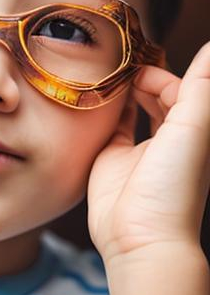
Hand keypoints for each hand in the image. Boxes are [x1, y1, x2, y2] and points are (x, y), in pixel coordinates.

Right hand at [87, 41, 209, 263]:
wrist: (140, 236)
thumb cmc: (173, 188)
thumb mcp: (193, 130)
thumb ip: (202, 88)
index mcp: (192, 131)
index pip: (181, 89)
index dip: (162, 71)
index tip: (137, 57)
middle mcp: (167, 139)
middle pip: (158, 97)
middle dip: (143, 77)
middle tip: (118, 62)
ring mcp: (137, 150)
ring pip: (133, 110)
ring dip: (124, 91)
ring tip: (106, 74)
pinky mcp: (110, 160)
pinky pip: (110, 129)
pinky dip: (106, 112)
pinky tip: (95, 99)